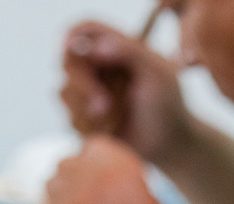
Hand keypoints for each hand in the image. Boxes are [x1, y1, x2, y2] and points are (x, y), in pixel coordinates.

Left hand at [39, 136, 178, 203]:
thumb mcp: (146, 197)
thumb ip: (120, 176)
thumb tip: (93, 168)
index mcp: (119, 166)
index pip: (92, 147)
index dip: (92, 162)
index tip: (95, 176)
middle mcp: (92, 177)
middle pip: (67, 163)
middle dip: (73, 179)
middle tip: (83, 200)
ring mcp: (70, 200)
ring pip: (50, 186)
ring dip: (60, 199)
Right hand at [61, 20, 191, 166]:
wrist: (168, 144)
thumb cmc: (168, 105)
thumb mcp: (158, 74)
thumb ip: (131, 52)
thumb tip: (96, 46)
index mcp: (115, 48)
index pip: (85, 31)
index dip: (73, 37)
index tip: (70, 50)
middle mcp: (98, 66)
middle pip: (68, 62)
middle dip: (82, 85)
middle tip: (103, 104)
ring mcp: (88, 92)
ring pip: (65, 92)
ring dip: (88, 110)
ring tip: (115, 118)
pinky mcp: (84, 117)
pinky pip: (71, 118)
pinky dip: (91, 127)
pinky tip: (111, 131)